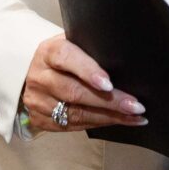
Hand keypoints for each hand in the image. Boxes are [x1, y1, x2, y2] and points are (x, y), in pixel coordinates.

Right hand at [20, 35, 144, 132]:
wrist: (33, 72)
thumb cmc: (64, 56)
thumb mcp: (72, 43)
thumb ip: (91, 50)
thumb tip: (126, 62)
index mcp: (48, 52)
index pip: (66, 58)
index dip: (88, 71)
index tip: (109, 84)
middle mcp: (40, 77)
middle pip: (74, 92)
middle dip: (109, 101)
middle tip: (135, 106)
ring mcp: (37, 100)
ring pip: (75, 113)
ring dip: (108, 117)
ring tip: (134, 117)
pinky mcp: (39, 119)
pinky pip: (72, 126)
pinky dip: (98, 124)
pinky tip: (118, 121)